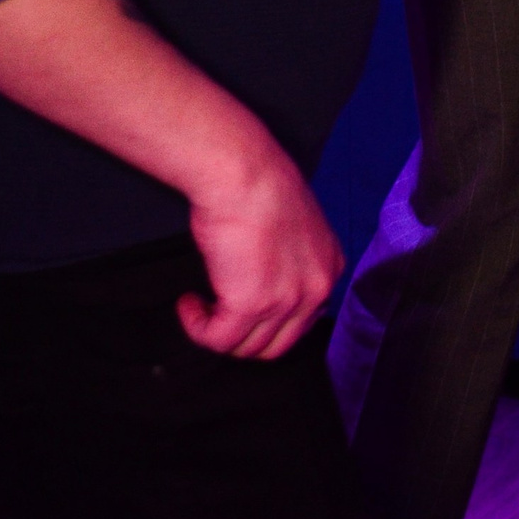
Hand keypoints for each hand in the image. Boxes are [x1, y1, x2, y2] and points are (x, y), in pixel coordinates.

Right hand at [179, 148, 343, 360]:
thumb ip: (289, 257)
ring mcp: (285, 300)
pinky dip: (198, 328)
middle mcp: (315, 288)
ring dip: (217, 330)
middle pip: (277, 343)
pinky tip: (190, 305)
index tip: (246, 313)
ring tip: (200, 306)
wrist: (242, 171)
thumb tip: (264, 277)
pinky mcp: (250, 305)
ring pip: (246, 347)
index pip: (303, 320)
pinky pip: (218, 339)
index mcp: (328, 266)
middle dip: (244, 335)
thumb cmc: (259, 181)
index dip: (268, 322)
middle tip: (220, 316)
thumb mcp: (293, 222)